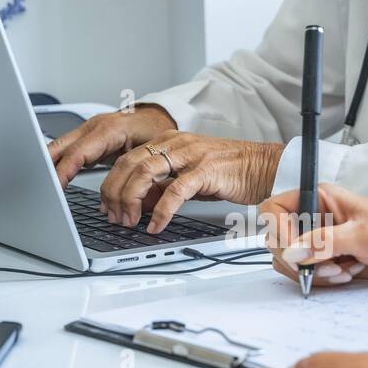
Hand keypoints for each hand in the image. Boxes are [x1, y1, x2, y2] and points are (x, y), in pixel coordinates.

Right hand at [47, 106, 176, 186]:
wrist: (157, 117)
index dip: (63, 172)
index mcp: (110, 129)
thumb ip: (140, 175)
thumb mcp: (152, 153)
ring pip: (60, 147)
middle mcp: (95, 127)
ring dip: (50, 166)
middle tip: (41, 188)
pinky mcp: (87, 137)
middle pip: (60, 146)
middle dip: (47, 167)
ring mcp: (88, 130)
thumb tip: (139, 203)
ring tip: (43, 186)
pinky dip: (60, 163)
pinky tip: (55, 178)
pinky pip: (67, 149)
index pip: (78, 152)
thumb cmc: (156, 131)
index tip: (55, 187)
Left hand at [100, 132, 283, 233]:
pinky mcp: (205, 170)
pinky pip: (175, 191)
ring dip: (131, 200)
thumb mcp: (186, 176)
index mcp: (167, 141)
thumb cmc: (227, 172)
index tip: (106, 206)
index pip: (126, 159)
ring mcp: (190, 155)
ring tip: (130, 222)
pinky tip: (156, 226)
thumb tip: (138, 203)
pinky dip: (161, 211)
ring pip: (145, 173)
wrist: (262, 167)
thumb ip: (162, 185)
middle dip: (114, 193)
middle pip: (129, 164)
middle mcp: (175, 144)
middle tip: (113, 217)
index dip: (110, 184)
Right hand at [259, 183, 367, 285]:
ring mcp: (317, 238)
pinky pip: (307, 273)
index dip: (278, 232)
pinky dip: (322, 279)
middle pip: (278, 240)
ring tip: (342, 270)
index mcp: (318, 198)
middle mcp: (313, 216)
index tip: (296, 251)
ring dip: (313, 273)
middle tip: (327, 266)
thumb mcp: (362, 235)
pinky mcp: (324, 256)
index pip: (275, 209)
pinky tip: (346, 273)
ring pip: (291, 261)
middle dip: (301, 260)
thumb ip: (325, 242)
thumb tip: (293, 252)